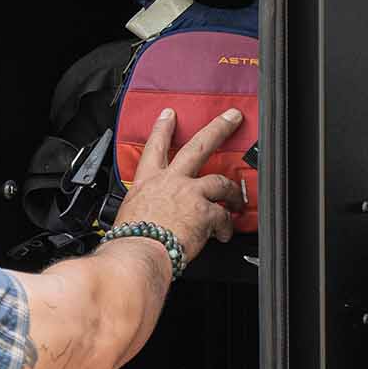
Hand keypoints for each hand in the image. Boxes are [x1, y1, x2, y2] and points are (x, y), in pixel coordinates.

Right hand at [113, 107, 246, 263]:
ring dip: (233, 192)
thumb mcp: (129, 215)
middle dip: (219, 128)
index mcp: (148, 182)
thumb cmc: (130, 241)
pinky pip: (224, 217)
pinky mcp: (205, 212)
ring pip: (221, 181)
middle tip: (232, 117)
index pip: (155, 148)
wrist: (138, 253)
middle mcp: (170, 182)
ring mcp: (190, 194)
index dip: (163, 129)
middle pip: (199, 146)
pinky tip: (224, 235)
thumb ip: (146, 210)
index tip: (169, 115)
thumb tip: (151, 219)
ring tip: (238, 200)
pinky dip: (226, 227)